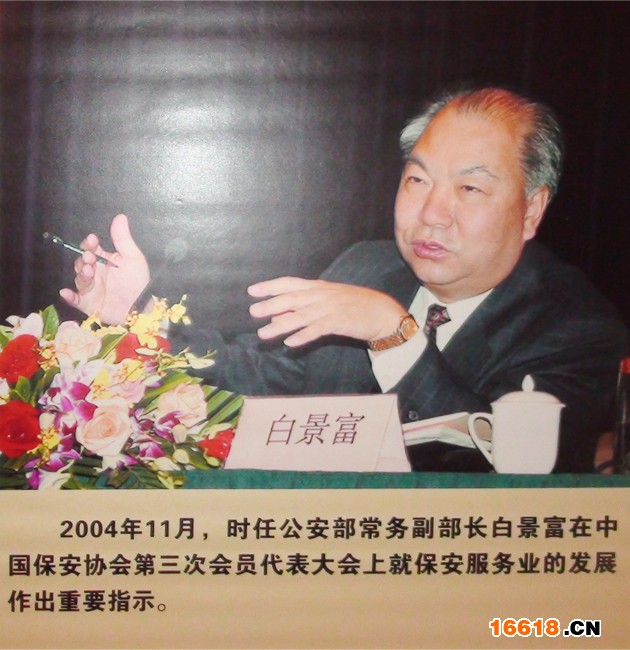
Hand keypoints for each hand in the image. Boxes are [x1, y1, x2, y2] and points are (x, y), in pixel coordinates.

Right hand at [59, 214, 149, 323]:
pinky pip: (76, 300)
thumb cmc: (138, 281)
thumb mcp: (132, 258)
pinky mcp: (89, 305)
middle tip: (90, 258)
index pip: (91, 249)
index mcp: (104, 261)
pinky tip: (65, 293)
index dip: (89, 244)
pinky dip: (70, 297)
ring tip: (89, 272)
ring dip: (82, 275)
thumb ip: (123, 239)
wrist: (142, 306)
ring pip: (80, 280)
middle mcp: (95, 274)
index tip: (92, 240)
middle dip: (84, 259)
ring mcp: (91, 289)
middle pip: (82, 263)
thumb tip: (120, 216)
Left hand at [247, 277, 407, 346]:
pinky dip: (304, 336)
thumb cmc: (354, 306)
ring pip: (301, 316)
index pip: (290, 283)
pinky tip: (291, 343)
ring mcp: (331, 308)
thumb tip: (278, 315)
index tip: (252, 290)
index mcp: (319, 287)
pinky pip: (318, 330)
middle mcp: (322, 295)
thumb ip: (304, 306)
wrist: (383, 312)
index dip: (271, 286)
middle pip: (292, 298)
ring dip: (281, 325)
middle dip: (271, 304)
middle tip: (253, 311)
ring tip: (263, 333)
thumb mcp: (328, 301)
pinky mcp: (340, 322)